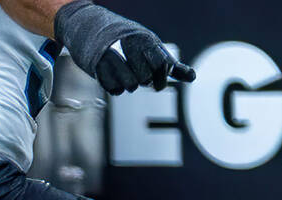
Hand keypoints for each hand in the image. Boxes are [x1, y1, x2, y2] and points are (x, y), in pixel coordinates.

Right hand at [55, 0, 194, 94]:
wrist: (89, 26)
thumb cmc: (125, 41)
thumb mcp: (150, 47)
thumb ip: (170, 64)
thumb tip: (192, 77)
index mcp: (144, 39)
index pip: (161, 65)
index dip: (161, 78)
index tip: (156, 83)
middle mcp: (128, 46)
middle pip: (145, 78)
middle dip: (144, 82)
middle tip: (138, 75)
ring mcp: (111, 56)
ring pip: (130, 86)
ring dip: (130, 85)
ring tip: (125, 75)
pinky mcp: (97, 67)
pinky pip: (114, 90)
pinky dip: (115, 88)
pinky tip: (113, 77)